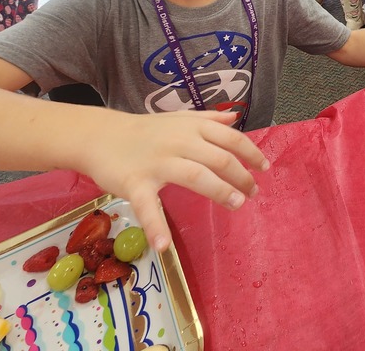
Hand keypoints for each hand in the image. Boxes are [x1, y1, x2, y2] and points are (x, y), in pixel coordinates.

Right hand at [80, 110, 267, 251]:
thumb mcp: (178, 118)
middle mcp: (179, 142)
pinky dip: (155, 226)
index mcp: (192, 128)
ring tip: (237, 205)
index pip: (230, 139)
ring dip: (219, 191)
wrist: (99, 136)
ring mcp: (157, 163)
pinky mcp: (135, 183)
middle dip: (241, 176)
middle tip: (252, 193)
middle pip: (219, 158)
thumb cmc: (144, 131)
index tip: (264, 168)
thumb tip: (236, 118)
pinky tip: (164, 246)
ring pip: (195, 175)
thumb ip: (207, 119)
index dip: (251, 153)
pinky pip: (147, 207)